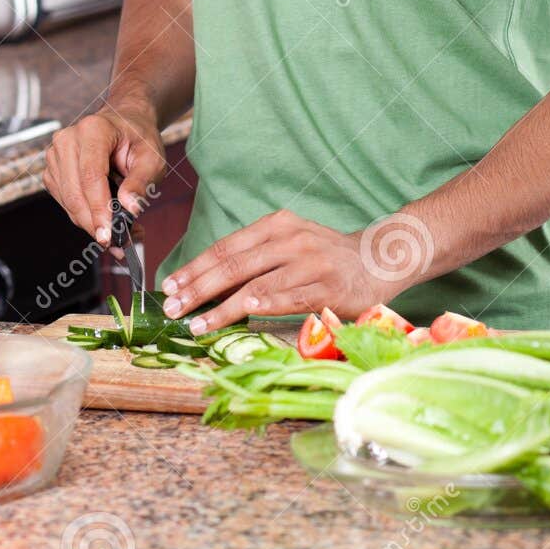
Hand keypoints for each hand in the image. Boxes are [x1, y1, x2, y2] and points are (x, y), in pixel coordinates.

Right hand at [43, 99, 165, 244]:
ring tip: (120, 231)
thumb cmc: (138, 138)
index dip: (99, 208)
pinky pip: (66, 203)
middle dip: (95, 224)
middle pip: (75, 193)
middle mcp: (68, 140)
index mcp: (93, 130)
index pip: (91, 176)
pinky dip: (84, 217)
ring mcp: (55, 155)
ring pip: (69, 203)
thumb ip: (142, 182)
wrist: (124, 123)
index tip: (109, 235)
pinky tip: (103, 217)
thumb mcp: (152, 157)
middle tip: (119, 244)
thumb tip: (129, 209)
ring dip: (91, 223)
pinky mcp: (53, 171)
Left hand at [160, 208, 428, 332]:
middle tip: (173, 307)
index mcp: (277, 224)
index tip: (171, 286)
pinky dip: (263, 306)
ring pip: (256, 285)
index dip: (195, 267)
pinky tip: (242, 314)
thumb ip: (256, 257)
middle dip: (198, 289)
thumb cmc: (325, 256)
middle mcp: (291, 238)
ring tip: (197, 324)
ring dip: (222, 307)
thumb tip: (207, 282)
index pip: (226, 247)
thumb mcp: (290, 242)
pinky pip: (289, 297)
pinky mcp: (327, 287)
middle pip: (234, 265)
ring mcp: (310, 262)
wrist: (379, 259)